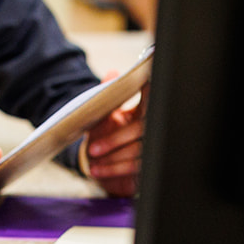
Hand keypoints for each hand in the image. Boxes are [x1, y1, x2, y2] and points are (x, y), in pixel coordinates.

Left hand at [82, 81, 145, 196]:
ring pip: (137, 151)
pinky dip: (113, 169)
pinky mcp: (149, 166)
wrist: (103, 164)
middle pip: (140, 130)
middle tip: (93, 147)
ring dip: (112, 157)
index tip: (139, 89)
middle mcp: (151, 128)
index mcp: (144, 111)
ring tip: (91, 158)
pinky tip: (96, 170)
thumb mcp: (105, 112)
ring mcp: (152, 148)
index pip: (149, 99)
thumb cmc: (106, 133)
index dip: (147, 94)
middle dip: (115, 139)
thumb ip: (108, 91)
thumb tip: (113, 73)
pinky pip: (135, 168)